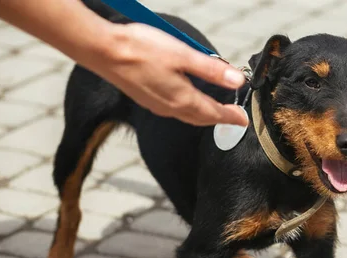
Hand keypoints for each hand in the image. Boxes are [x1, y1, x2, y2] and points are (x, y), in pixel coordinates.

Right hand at [88, 23, 247, 126]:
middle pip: (202, 118)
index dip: (231, 116)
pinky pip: (174, 109)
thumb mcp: (184, 55)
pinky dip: (188, 108)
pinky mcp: (146, 99)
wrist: (102, 50)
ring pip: (187, 115)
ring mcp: (156, 105)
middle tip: (234, 116)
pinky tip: (187, 99)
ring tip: (216, 109)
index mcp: (183, 99)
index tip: (244, 120)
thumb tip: (237, 81)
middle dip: (219, 118)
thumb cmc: (141, 49)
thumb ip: (212, 69)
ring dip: (203, 114)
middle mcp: (170, 108)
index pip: (214, 113)